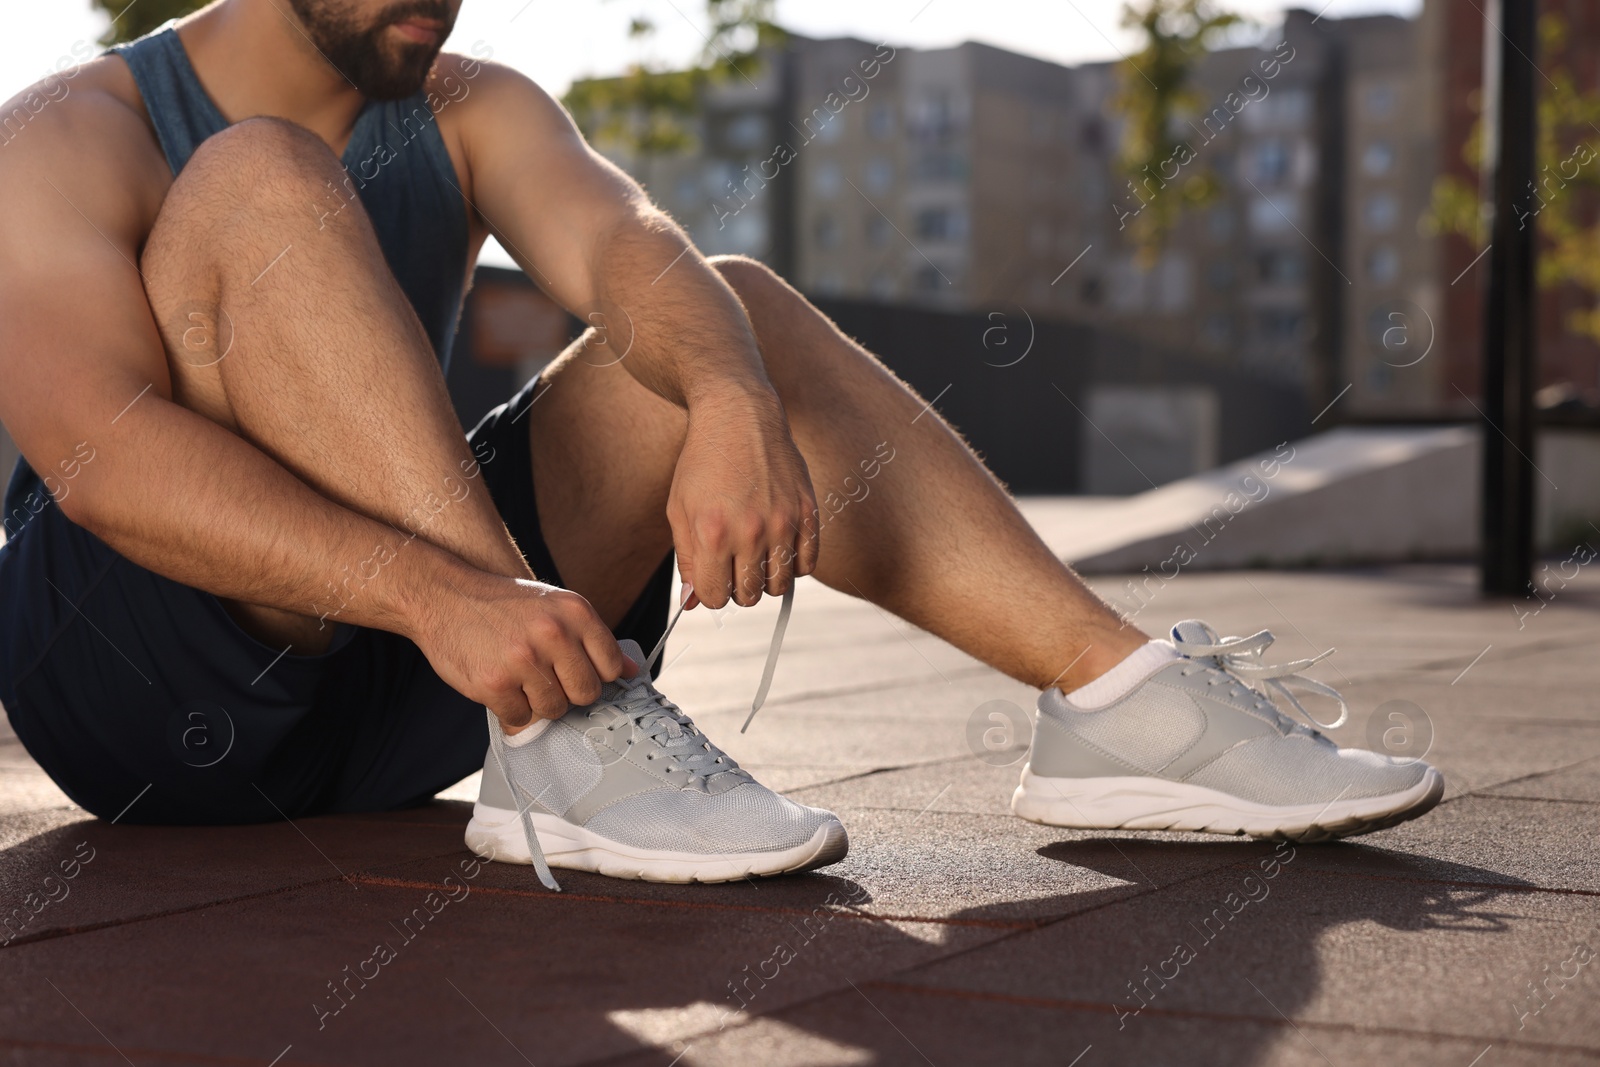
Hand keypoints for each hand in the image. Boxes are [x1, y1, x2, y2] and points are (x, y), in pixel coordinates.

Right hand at [409, 569, 635, 727]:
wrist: (444, 596)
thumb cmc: (502, 605)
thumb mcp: (554, 606)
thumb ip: (592, 638)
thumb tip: (631, 670)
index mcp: (575, 612)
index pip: (611, 666)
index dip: (595, 676)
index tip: (576, 673)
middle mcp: (553, 634)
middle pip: (586, 693)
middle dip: (568, 693)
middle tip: (545, 678)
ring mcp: (523, 660)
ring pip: (554, 710)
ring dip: (537, 702)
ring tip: (519, 678)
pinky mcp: (494, 684)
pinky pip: (519, 718)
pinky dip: (510, 710)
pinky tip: (499, 685)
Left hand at [667, 390, 818, 609]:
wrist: (739, 416)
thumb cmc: (703, 463)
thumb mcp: (680, 511)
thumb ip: (687, 560)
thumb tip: (692, 602)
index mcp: (713, 532)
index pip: (714, 597)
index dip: (708, 593)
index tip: (710, 577)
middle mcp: (751, 531)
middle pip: (748, 596)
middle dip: (736, 588)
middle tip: (731, 565)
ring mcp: (784, 522)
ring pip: (778, 586)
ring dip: (765, 579)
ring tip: (755, 555)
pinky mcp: (808, 512)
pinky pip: (807, 565)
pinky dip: (792, 565)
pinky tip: (778, 547)